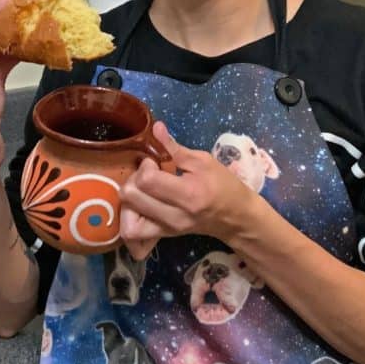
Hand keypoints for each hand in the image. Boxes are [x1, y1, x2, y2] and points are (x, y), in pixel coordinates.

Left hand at [119, 121, 254, 259]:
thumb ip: (174, 147)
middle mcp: (175, 216)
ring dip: (128, 203)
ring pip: (128, 222)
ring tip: (141, 192)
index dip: (145, 166)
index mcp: (188, 194)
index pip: (147, 181)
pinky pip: (134, 235)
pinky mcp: (164, 236)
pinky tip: (138, 208)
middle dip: (133, 180)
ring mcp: (168, 230)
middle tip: (146, 175)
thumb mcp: (203, 161)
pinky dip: (130, 221)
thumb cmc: (223, 184)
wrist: (235, 217)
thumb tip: (155, 127)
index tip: (154, 161)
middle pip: (131, 198)